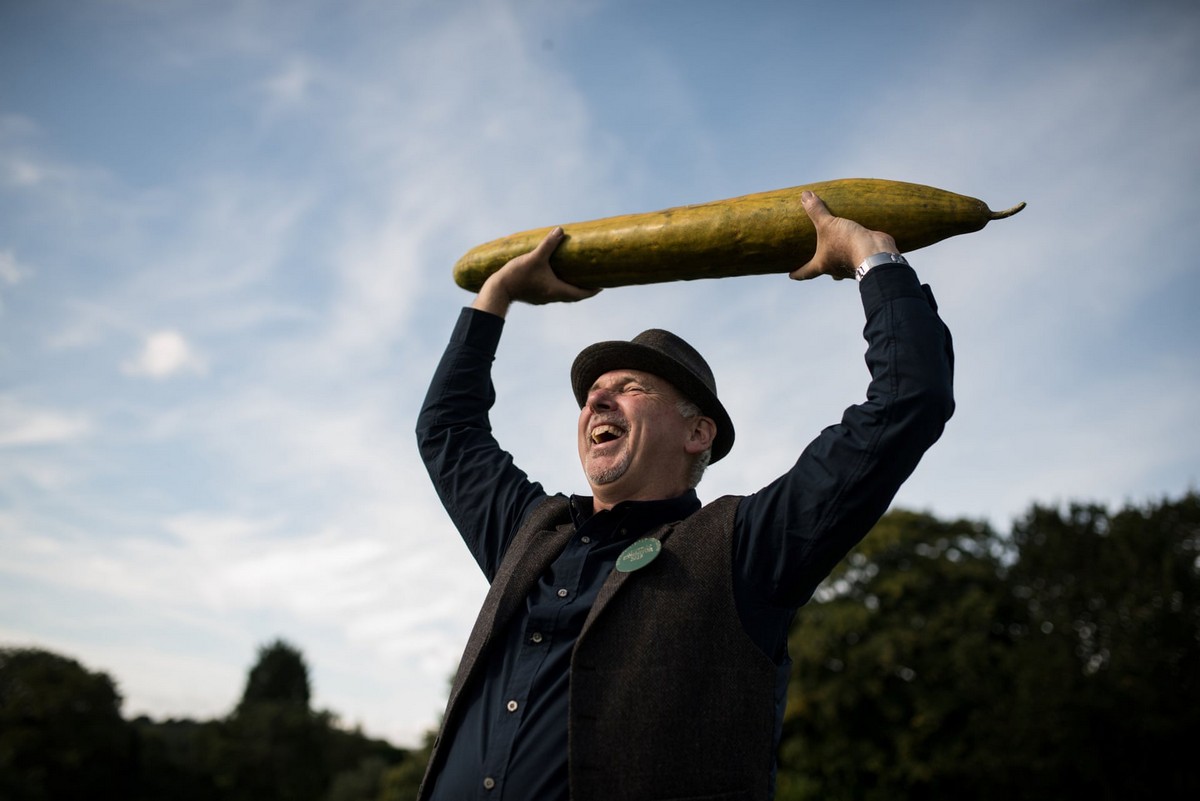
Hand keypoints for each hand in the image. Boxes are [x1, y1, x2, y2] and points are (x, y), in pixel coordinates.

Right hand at [472, 227, 600, 316]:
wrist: (498, 290)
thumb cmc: (517, 275)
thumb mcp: (534, 257)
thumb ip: (548, 244)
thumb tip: (560, 230)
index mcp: (556, 290)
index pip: (580, 294)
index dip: (593, 290)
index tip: (603, 285)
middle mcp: (552, 296)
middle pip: (573, 296)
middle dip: (584, 289)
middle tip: (594, 280)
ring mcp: (543, 298)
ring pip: (563, 295)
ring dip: (571, 288)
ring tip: (577, 277)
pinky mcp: (535, 296)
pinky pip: (552, 292)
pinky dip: (560, 286)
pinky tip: (556, 277)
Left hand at [790, 191, 900, 280]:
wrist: (876, 252)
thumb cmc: (846, 243)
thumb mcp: (828, 224)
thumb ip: (816, 211)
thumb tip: (804, 195)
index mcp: (822, 265)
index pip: (806, 273)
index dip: (798, 273)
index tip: (791, 275)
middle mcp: (835, 268)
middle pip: (825, 269)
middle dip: (821, 264)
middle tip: (816, 256)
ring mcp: (850, 264)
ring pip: (841, 263)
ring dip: (838, 257)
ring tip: (836, 244)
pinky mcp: (864, 256)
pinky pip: (856, 254)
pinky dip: (855, 248)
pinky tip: (856, 238)